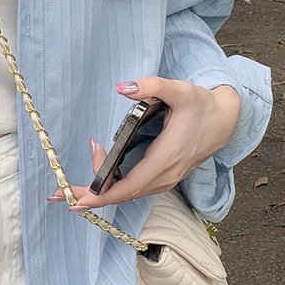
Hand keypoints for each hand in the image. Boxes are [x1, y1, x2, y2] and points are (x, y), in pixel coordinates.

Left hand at [47, 77, 241, 210]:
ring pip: (128, 193)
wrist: (225, 120)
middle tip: (59, 195)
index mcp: (165, 158)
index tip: (79, 199)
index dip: (103, 195)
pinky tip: (98, 179)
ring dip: (100, 192)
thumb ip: (151, 86)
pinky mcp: (165, 177)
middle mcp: (165, 175)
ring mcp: (166, 179)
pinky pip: (135, 188)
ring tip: (71, 188)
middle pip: (123, 194)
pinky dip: (113, 187)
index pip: (129, 186)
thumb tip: (122, 88)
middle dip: (91, 197)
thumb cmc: (201, 105)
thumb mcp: (179, 89)